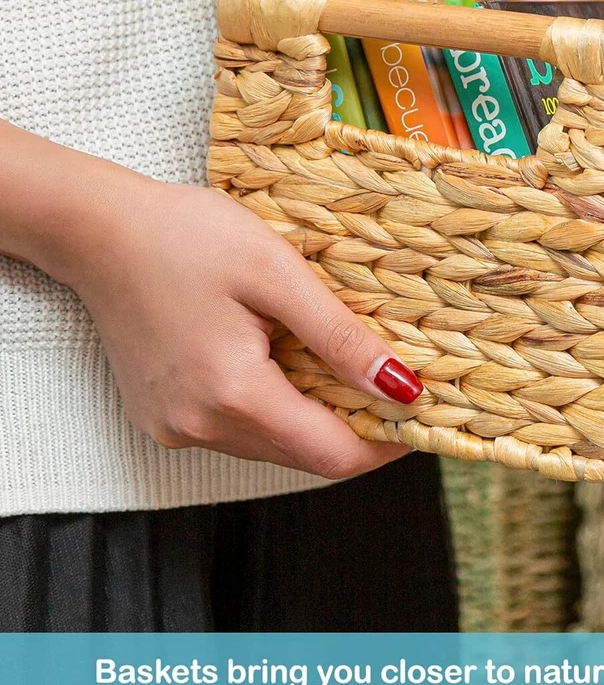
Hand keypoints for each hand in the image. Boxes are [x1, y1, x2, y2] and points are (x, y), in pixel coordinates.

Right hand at [62, 172, 415, 479]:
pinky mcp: (165, 415)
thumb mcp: (276, 273)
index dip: (388, 444)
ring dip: (318, 417)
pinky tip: (291, 364)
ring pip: (274, 445)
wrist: (98, 229)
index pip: (332, 455)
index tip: (424, 414)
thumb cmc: (185, 236)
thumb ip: (339, 336)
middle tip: (395, 384)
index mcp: (232, 395)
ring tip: (347, 367)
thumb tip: (401, 386)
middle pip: (305, 455)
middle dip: (358, 428)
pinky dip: (277, 407)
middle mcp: (199, 427)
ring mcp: (176, 426)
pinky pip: (241, 429)